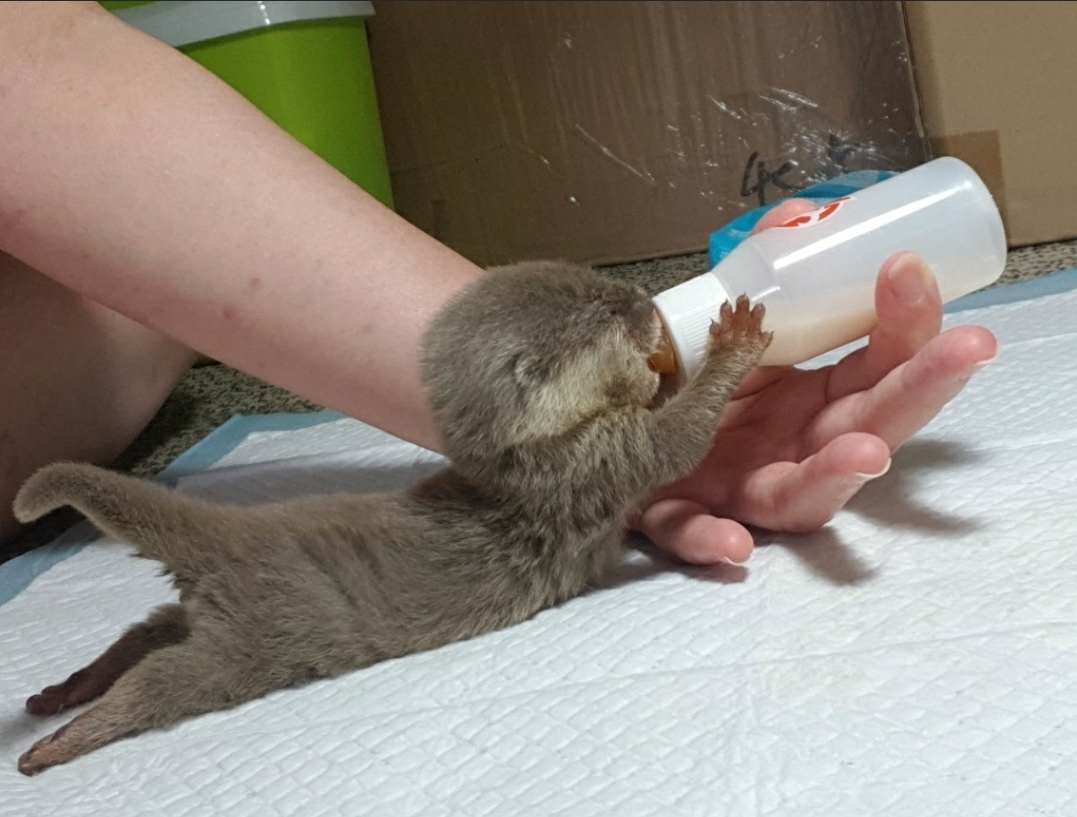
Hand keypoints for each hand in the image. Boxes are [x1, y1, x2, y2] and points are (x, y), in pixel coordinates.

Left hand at [636, 199, 998, 564]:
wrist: (628, 442)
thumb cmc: (699, 391)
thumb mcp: (735, 336)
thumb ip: (765, 286)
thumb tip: (794, 220)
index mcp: (815, 404)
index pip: (878, 367)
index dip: (907, 324)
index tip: (912, 268)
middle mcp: (793, 450)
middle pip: (867, 427)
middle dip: (917, 389)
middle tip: (967, 347)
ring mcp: (742, 489)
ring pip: (799, 494)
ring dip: (835, 475)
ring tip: (867, 452)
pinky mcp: (684, 517)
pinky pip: (696, 534)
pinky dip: (711, 541)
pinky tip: (732, 547)